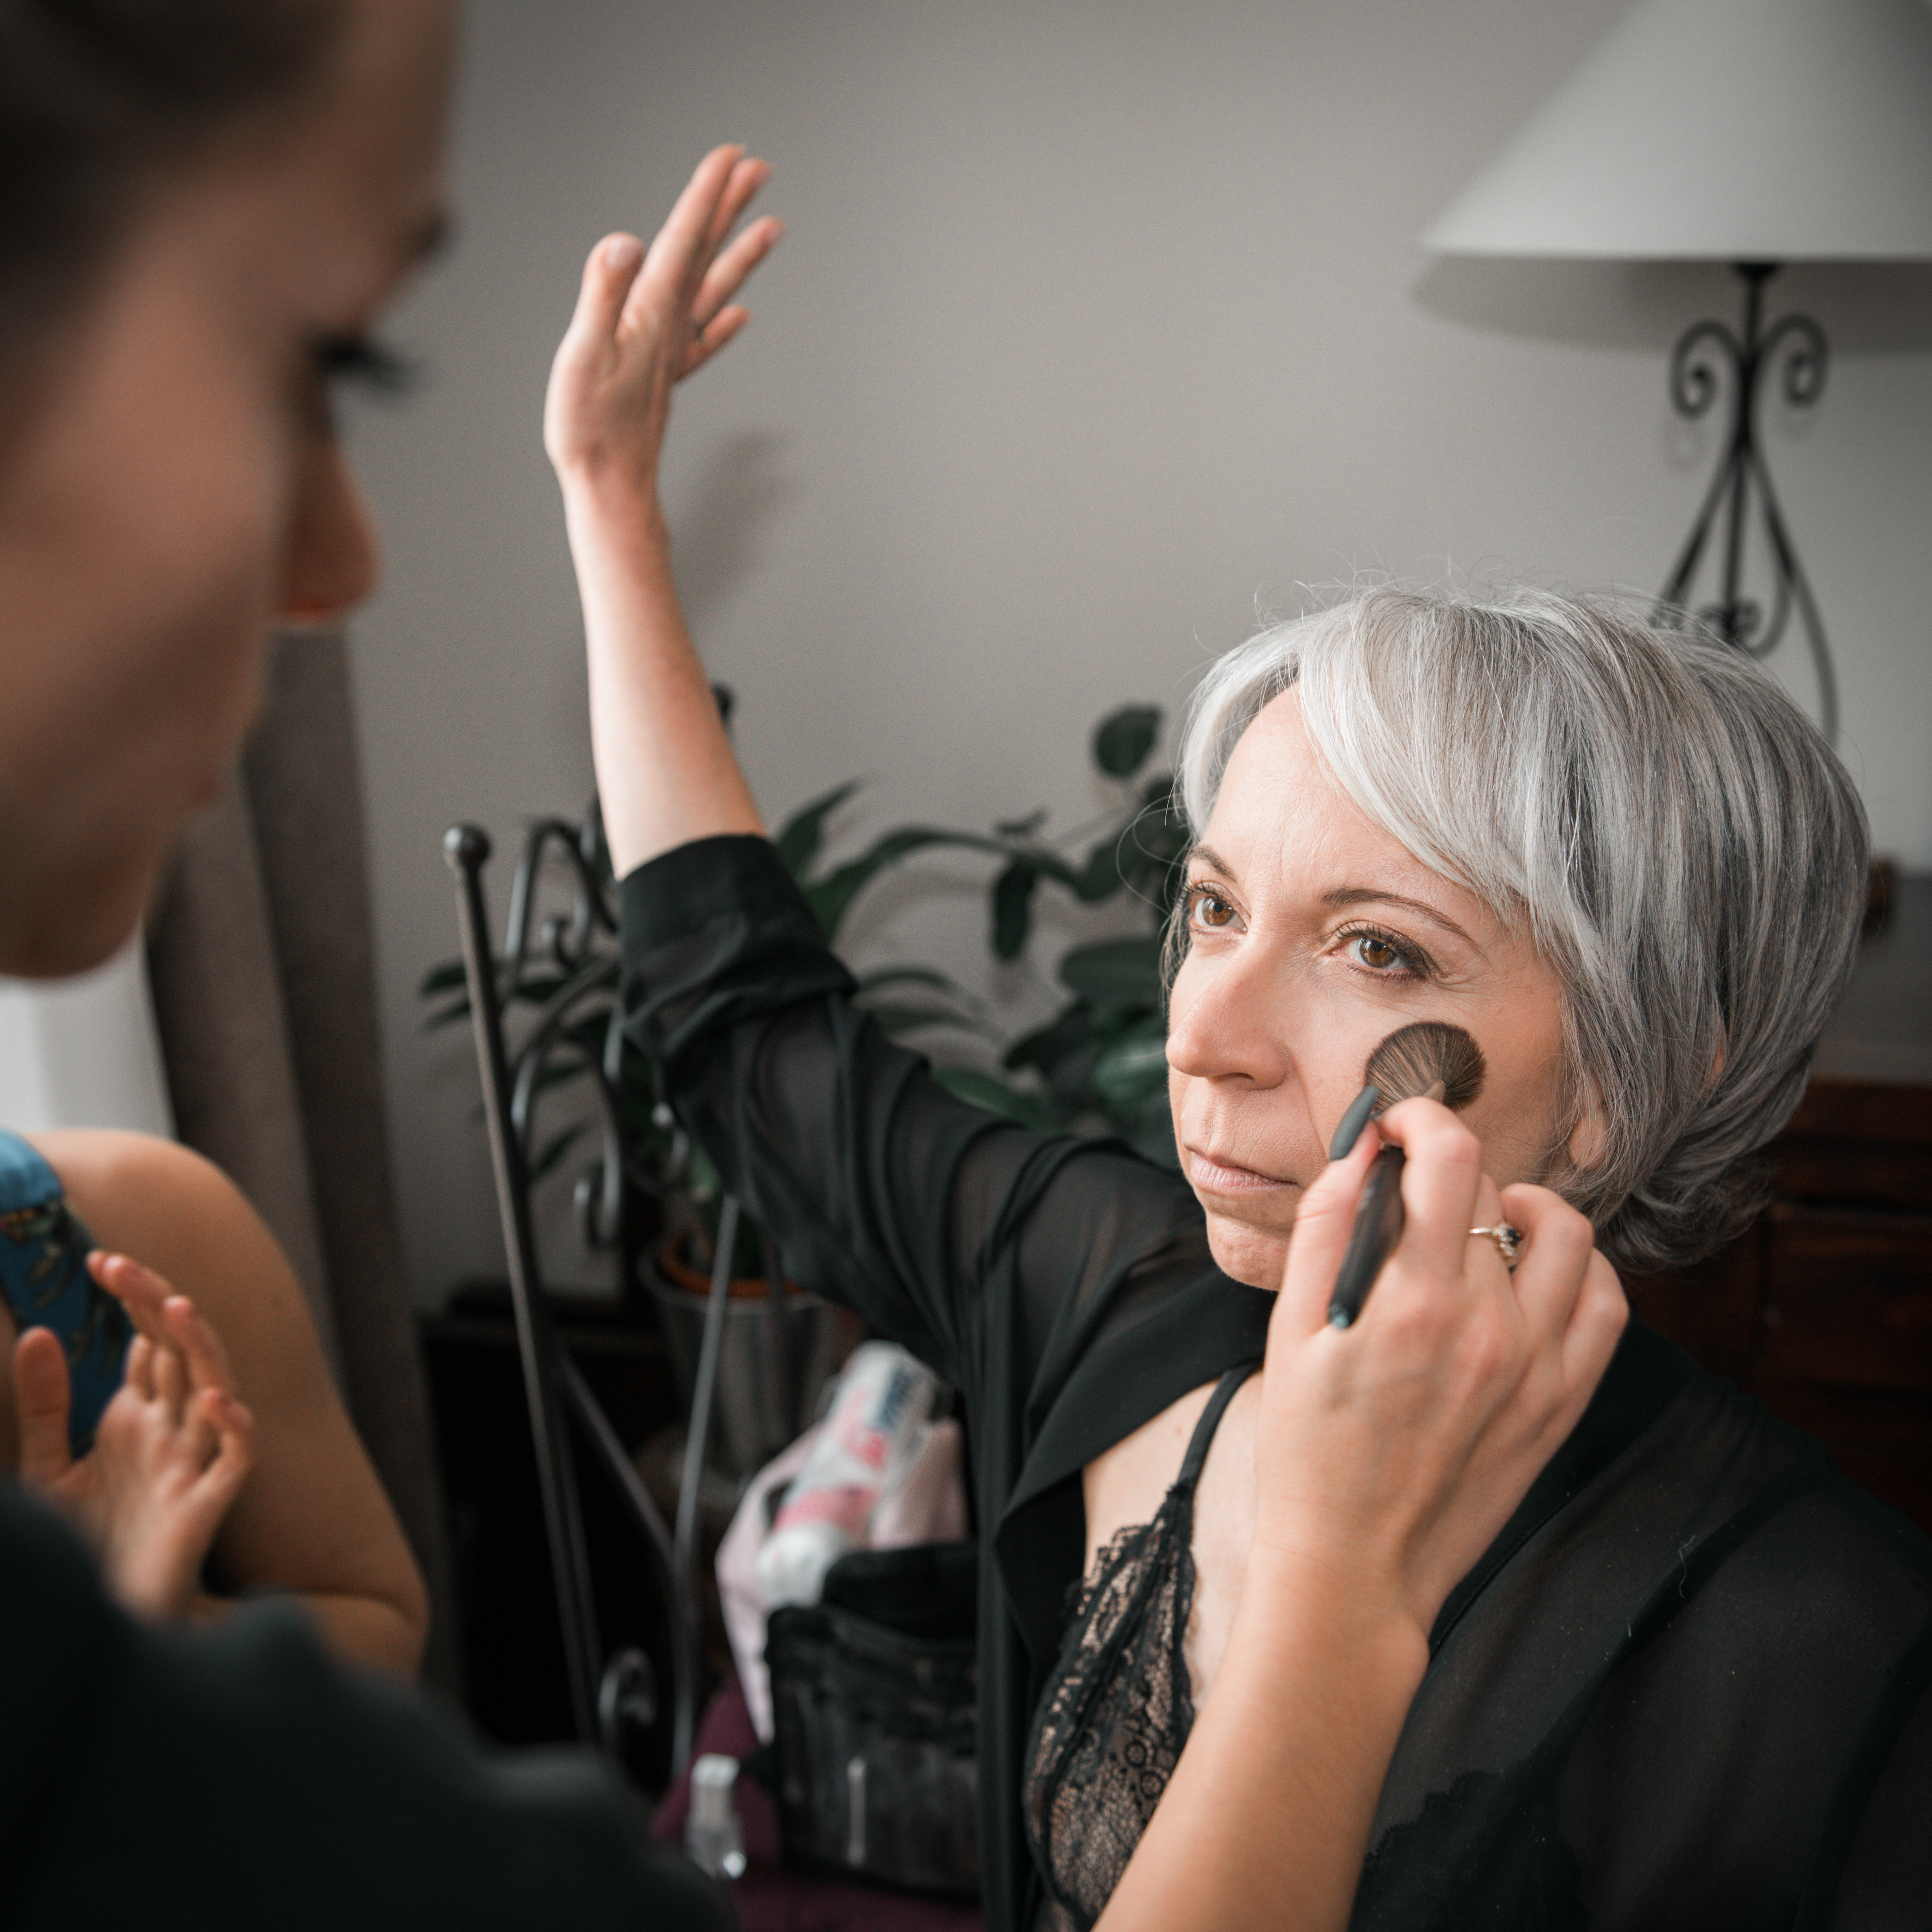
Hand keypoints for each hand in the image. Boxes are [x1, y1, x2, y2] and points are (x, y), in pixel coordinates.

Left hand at [14, 1252, 255, 1621]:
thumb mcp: (45, 1471)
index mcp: (136, 1419)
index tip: (99, 1260)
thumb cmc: (79, 1550)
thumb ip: (43, 1406)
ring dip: (199, 1347)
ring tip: (174, 1307)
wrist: (97, 1621)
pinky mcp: (208, 1504)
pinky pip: (236, 1455)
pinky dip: (232, 1425)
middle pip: (177, 1351)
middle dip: (155, 1304)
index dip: (132, 1299)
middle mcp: (170, 1431)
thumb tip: (40, 1333)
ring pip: (214, 1386)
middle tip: (119, 1265)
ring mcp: (193, 1464)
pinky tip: (210, 1401)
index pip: (146, 1341)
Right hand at [544, 144, 782, 503]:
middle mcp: (670, 328)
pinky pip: (703, 342)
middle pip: (706, 254)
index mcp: (651, 313)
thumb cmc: (589, 428)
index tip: (729, 155)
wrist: (610, 488)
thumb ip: (604, 292)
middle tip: (757, 167)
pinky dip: (724, 322)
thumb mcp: (583, 351)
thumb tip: (626, 241)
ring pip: (714, 289)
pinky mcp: (666, 381)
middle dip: (730, 207)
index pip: (683, 238)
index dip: (706, 194)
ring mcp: (672, 354)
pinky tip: (741, 313)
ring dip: (739, 253)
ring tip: (770, 224)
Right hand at [1246, 1099, 1625, 1640]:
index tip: (1398, 1125)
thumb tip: (1363, 1152)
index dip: (1421, 1119)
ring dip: (1524, 1205)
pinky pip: (1607, 1306)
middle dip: (1447, 1169)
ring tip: (1485, 1220)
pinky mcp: (1562, 1403)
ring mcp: (1535, 1366)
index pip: (1448, 1159)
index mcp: (1412, 1303)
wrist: (1354, 1566)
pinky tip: (1537, 1271)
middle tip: (1412, 1190)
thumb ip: (1328, 1231)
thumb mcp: (1289, 1333)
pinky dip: (1583, 1269)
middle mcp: (1487, 1327)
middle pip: (1493, 1190)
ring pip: (1567, 1234)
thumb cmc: (1308, 1450)